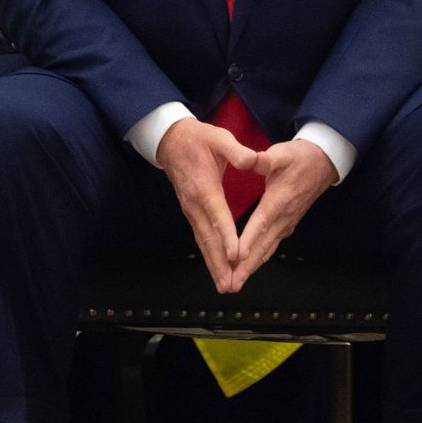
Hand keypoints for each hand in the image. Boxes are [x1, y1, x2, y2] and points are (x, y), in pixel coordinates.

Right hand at [154, 117, 259, 293]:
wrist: (169, 140)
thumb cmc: (197, 138)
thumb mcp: (218, 137)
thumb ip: (235, 150)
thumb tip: (252, 160)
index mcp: (205, 187)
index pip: (218, 215)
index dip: (227, 236)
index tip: (237, 255)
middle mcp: (195, 204)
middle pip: (208, 237)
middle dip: (220, 262)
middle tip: (230, 284)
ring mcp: (190, 210)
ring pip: (203, 241)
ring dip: (213, 264)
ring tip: (224, 285)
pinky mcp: (191, 212)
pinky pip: (200, 237)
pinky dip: (208, 255)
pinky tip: (216, 267)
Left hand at [229, 139, 336, 290]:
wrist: (323, 163)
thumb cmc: (300, 158)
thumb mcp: (281, 154)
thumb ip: (265, 159)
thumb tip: (252, 160)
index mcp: (279, 201)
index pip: (261, 224)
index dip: (248, 241)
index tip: (235, 257)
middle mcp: (283, 218)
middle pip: (262, 246)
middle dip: (245, 267)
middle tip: (230, 284)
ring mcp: (286, 223)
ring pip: (266, 250)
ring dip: (251, 268)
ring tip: (234, 283)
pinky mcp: (286, 224)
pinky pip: (270, 246)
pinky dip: (257, 259)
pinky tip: (247, 268)